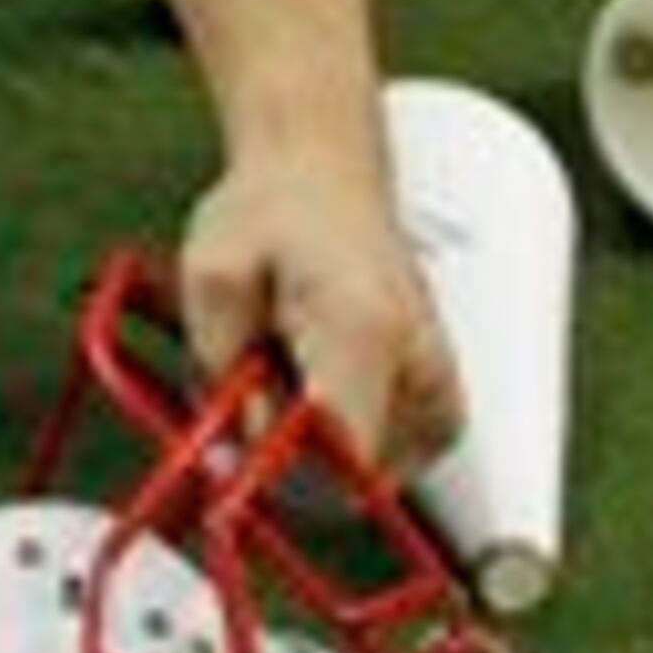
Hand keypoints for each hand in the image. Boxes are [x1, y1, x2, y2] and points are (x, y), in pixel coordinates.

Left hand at [172, 151, 463, 485]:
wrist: (323, 174)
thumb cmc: (271, 214)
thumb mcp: (212, 275)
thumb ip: (219, 368)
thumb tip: (234, 457)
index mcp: (365, 328)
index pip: (338, 456)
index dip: (277, 471)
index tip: (231, 453)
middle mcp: (422, 369)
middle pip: (348, 478)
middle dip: (283, 455)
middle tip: (248, 382)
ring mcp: (440, 394)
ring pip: (358, 477)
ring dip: (306, 445)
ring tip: (282, 362)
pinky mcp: (439, 411)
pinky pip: (374, 460)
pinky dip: (333, 435)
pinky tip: (311, 373)